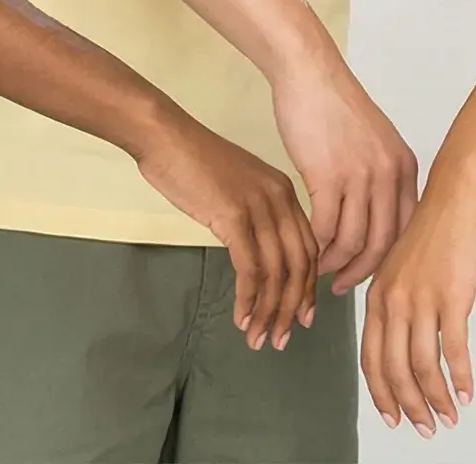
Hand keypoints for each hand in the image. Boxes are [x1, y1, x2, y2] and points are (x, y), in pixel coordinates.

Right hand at [135, 111, 319, 351]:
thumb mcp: (238, 186)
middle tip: (282, 338)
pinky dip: (248, 300)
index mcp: (284, 191)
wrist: (166, 137)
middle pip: (300, 265)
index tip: (302, 316)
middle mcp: (280, 199)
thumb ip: (255, 214)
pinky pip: (250, 269)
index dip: (307, 287)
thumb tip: (258, 252)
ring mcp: (258, 207)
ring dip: (269, 312)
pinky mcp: (233, 217)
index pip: (309, 248)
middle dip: (293, 307)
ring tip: (260, 338)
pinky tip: (241, 318)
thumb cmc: (194, 162)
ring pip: (277, 272)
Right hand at [268, 52, 419, 293]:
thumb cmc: (335, 106)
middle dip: (362, 271)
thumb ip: (381, 176)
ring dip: (336, 263)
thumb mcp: (374, 141)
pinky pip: (325, 228)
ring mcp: (360, 176)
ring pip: (353, 241)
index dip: (387, 258)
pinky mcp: (328, 176)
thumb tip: (375, 218)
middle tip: (343, 286)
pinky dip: (316, 246)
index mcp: (404, 167)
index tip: (370, 272)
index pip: (405, 229)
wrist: (309, 75)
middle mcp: (389, 174)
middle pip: (383, 243)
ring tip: (321, 270)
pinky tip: (307, 249)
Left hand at [360, 187, 475, 435]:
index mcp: (379, 294)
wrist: (458, 192)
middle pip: (393, 369)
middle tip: (426, 428)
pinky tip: (468, 391)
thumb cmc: (437, 225)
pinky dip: (460, 376)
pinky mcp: (451, 295)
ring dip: (437, 399)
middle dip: (409, 406)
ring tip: (450, 416)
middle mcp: (393, 300)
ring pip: (422, 366)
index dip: (381, 393)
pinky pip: (453, 349)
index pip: (370, 358)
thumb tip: (400, 332)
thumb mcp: (403, 263)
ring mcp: (421, 298)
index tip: (393, 416)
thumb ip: (396, 296)